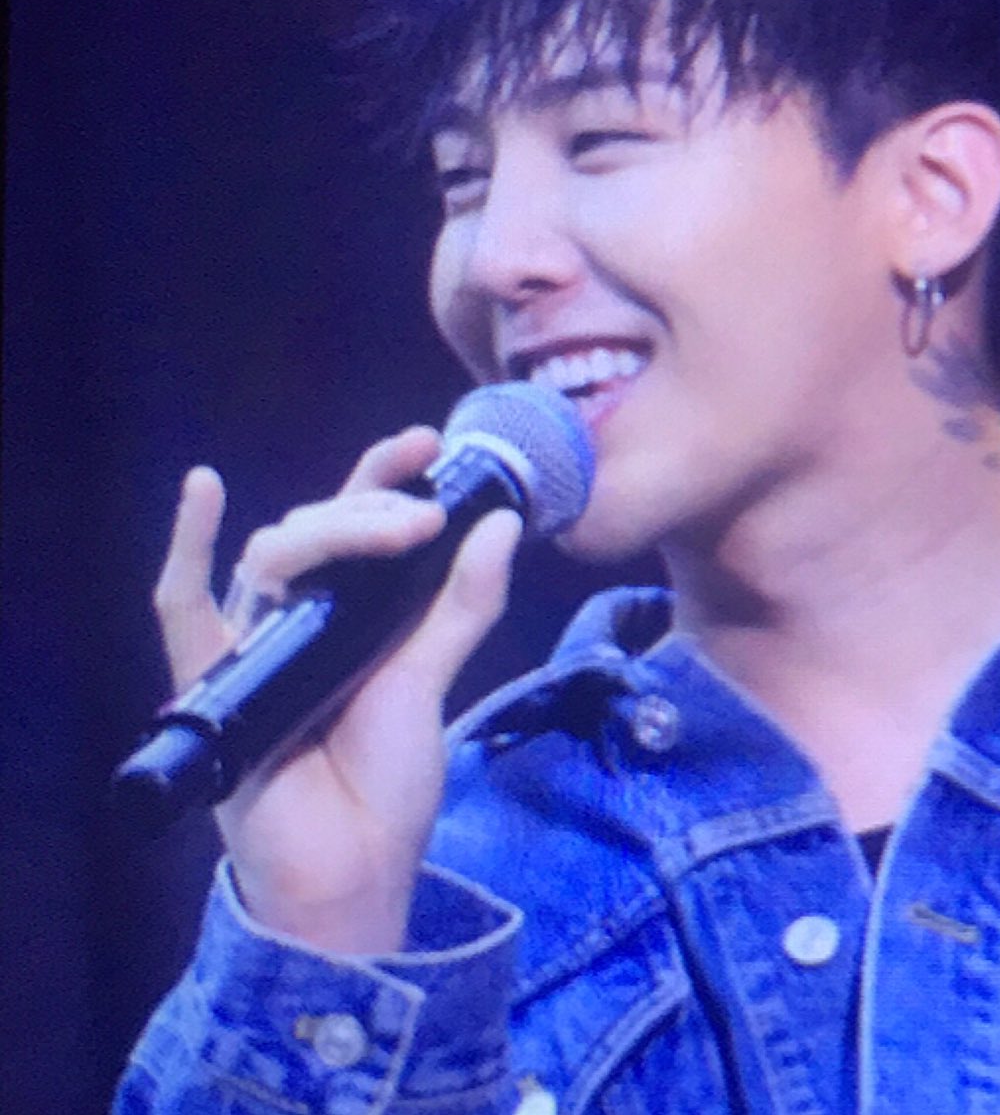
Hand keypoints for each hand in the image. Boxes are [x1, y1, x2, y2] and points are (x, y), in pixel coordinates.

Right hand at [151, 428, 521, 952]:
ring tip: (395, 525)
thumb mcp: (434, 680)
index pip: (363, 528)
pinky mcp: (214, 683)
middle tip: (426, 516)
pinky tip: (203, 487)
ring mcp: (255, 646)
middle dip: (374, 513)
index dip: (387, 480)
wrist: (351, 873)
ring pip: (274, 557)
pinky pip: (183, 608)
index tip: (429, 443)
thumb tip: (501, 522)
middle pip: (319, 534)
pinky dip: (185, 546)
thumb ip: (463, 604)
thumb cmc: (387, 784)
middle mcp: (302, 620)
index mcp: (356, 616)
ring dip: (331, 529)